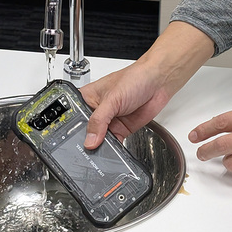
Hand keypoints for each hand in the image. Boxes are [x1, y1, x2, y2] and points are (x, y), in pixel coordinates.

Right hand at [81, 21, 214, 148]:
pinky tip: (111, 152)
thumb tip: (90, 140)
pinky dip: (113, 150)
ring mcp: (109, 121)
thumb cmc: (135, 79)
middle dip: (87, 141)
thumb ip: (99, 121)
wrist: (158, 83)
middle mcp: (96, 110)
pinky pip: (113, 144)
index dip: (72, 130)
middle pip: (85, 131)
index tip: (74, 142)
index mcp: (87, 98)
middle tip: (87, 150)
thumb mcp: (112, 99)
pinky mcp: (121, 129)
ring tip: (99, 152)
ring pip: (99, 140)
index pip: (74, 117)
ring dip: (100, 147)